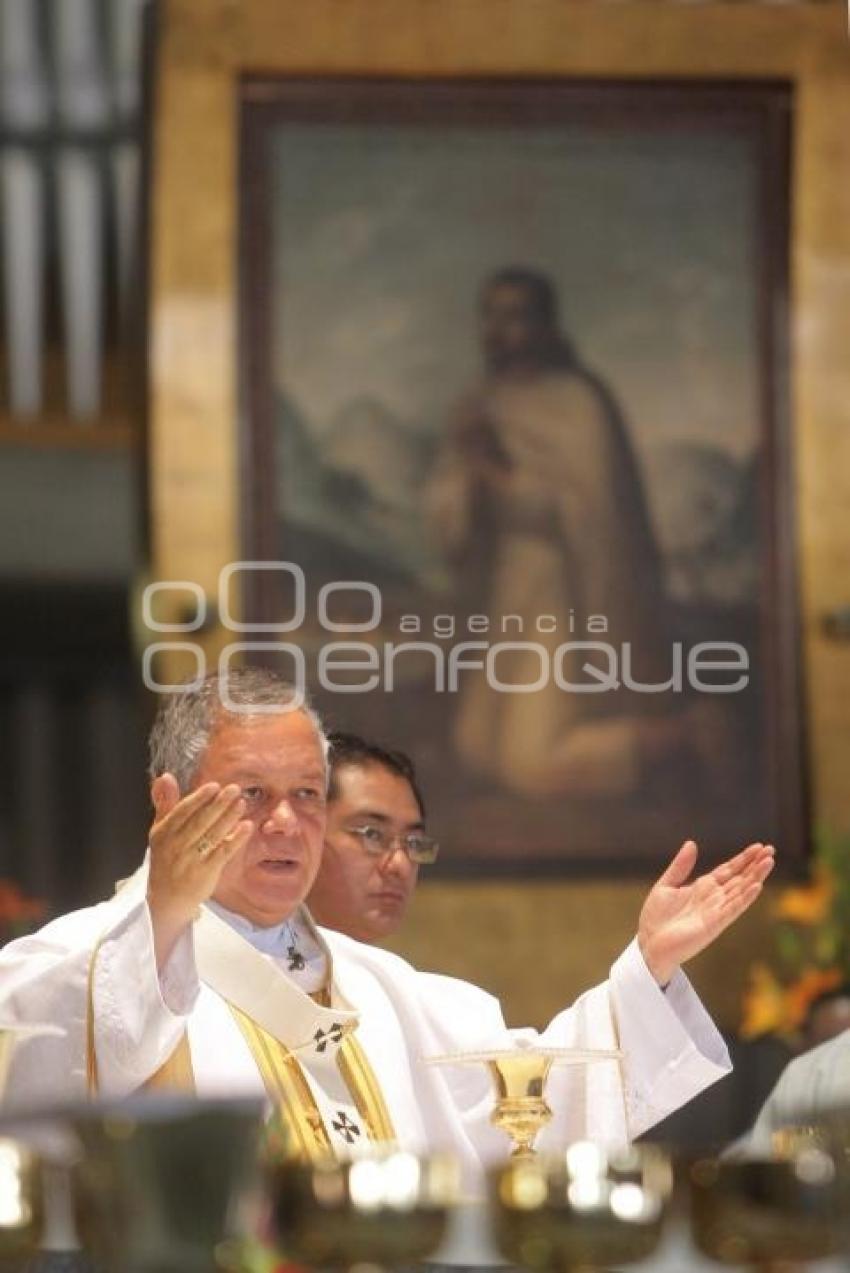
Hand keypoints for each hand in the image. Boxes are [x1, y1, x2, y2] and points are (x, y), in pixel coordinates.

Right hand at [146, 774, 252, 967]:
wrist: (166, 899)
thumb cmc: (166, 859)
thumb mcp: (160, 831)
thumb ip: (165, 803)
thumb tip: (165, 776)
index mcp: (163, 833)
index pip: (182, 812)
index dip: (199, 799)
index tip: (214, 786)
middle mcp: (176, 846)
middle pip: (200, 822)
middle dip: (218, 804)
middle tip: (234, 789)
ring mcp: (191, 860)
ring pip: (212, 835)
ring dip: (229, 818)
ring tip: (242, 803)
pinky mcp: (206, 873)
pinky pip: (223, 852)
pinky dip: (235, 839)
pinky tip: (247, 826)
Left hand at [637, 840, 774, 985]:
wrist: (649, 944)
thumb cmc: (657, 919)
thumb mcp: (666, 885)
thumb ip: (680, 866)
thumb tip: (692, 843)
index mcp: (703, 888)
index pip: (729, 870)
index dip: (743, 858)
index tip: (759, 846)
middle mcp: (714, 898)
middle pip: (739, 878)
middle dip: (755, 864)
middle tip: (771, 849)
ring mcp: (716, 911)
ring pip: (740, 891)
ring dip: (755, 877)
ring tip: (769, 862)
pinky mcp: (713, 924)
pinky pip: (732, 909)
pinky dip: (745, 897)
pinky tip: (757, 886)